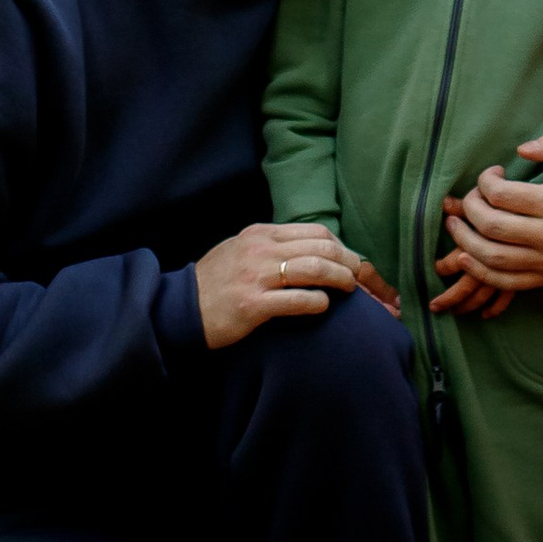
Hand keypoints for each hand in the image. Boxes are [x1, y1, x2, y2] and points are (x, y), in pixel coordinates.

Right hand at [194, 222, 395, 350]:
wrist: (179, 309)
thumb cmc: (214, 283)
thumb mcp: (241, 250)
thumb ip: (273, 247)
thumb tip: (312, 250)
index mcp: (261, 233)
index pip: (316, 232)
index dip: (343, 248)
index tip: (357, 265)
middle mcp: (261, 249)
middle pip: (322, 247)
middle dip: (350, 263)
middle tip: (363, 281)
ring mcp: (256, 276)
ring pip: (314, 268)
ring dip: (341, 280)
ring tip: (351, 291)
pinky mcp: (252, 305)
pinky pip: (297, 299)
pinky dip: (318, 302)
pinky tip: (323, 307)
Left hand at [433, 131, 542, 307]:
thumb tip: (522, 150)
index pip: (502, 195)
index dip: (485, 182)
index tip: (491, 174)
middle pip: (491, 227)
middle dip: (468, 210)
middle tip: (466, 198)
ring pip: (492, 258)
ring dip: (464, 242)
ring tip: (454, 225)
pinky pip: (506, 282)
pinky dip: (481, 272)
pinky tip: (468, 257)